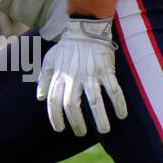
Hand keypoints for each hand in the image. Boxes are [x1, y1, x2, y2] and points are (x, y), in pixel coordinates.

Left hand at [36, 17, 127, 136]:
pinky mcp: (106, 70)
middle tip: (81, 132)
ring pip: (95, 101)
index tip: (60, 129)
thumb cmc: (67, 47)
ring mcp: (91, 74)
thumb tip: (40, 98)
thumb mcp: (50, 60)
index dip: (55, 118)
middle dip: (77, 122)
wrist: (86, 29)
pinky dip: (119, 103)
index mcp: (60, 76)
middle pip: (72, 105)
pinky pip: (114, 89)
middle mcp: (74, 77)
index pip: (54, 102)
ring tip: (104, 131)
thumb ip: (44, 79)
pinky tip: (122, 115)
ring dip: (100, 118)